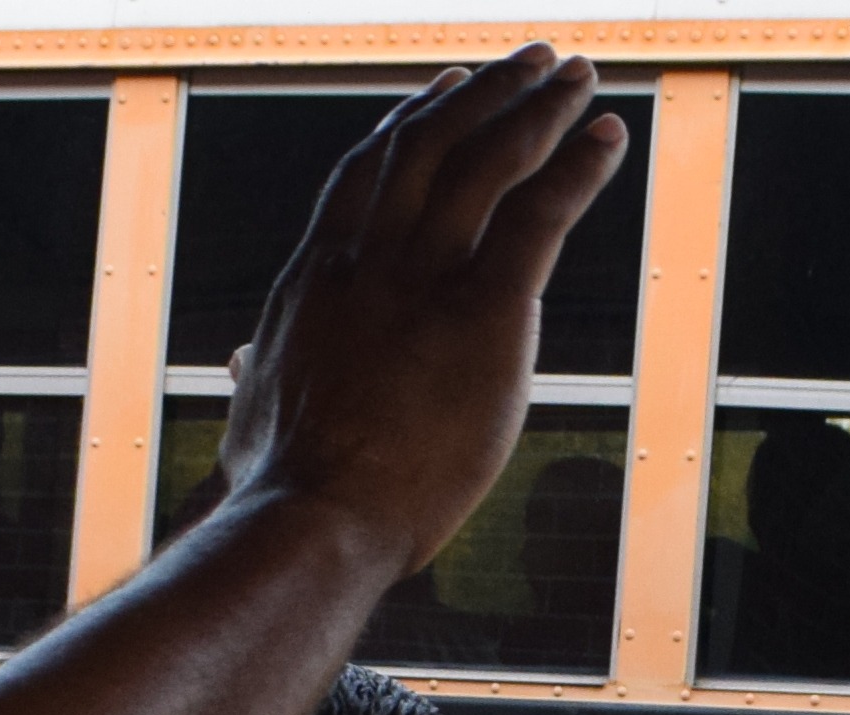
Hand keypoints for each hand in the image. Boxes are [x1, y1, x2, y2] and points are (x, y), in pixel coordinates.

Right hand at [214, 50, 632, 566]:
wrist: (310, 518)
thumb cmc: (281, 487)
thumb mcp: (252, 414)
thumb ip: (257, 374)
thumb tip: (241, 363)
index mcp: (316, 274)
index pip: (368, 170)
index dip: (413, 119)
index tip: (446, 88)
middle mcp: (370, 256)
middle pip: (433, 142)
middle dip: (489, 92)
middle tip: (532, 60)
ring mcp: (424, 279)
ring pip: (489, 161)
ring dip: (541, 108)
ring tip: (577, 75)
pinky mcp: (484, 313)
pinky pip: (539, 217)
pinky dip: (579, 168)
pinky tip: (608, 138)